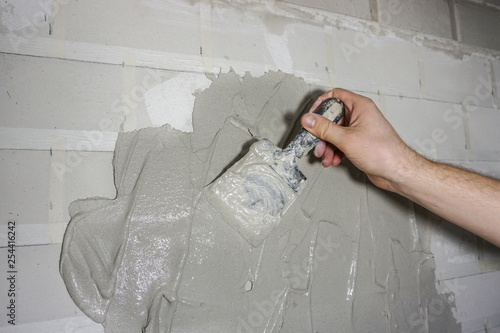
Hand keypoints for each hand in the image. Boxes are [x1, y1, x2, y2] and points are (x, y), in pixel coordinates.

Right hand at [301, 88, 415, 191]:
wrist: (396, 172)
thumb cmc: (383, 152)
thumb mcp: (346, 138)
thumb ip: (324, 129)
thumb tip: (308, 119)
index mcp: (360, 106)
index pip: (335, 95)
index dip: (321, 104)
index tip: (311, 116)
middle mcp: (360, 115)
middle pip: (332, 118)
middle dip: (322, 133)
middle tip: (315, 143)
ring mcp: (360, 129)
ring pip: (335, 133)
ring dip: (327, 145)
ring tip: (325, 156)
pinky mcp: (359, 143)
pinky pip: (341, 143)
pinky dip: (335, 151)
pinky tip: (333, 160)